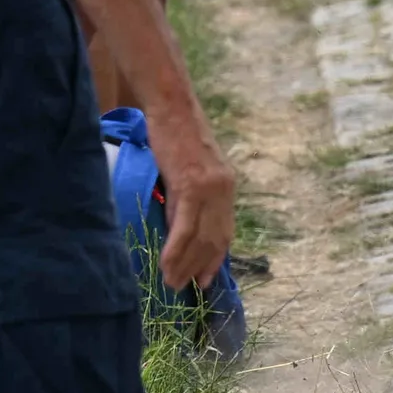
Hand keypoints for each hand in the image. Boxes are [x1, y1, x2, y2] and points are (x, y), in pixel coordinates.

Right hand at [154, 124, 234, 288]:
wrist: (171, 105)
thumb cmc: (174, 131)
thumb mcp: (188, 168)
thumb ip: (189, 195)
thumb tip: (178, 226)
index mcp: (226, 185)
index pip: (224, 230)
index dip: (214, 258)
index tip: (204, 279)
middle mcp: (224, 189)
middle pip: (215, 239)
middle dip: (200, 267)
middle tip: (185, 287)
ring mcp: (210, 188)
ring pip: (200, 238)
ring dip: (185, 265)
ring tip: (171, 283)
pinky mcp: (192, 185)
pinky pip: (184, 227)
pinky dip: (175, 250)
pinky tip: (167, 266)